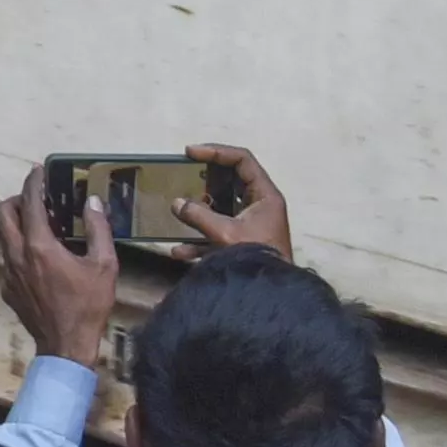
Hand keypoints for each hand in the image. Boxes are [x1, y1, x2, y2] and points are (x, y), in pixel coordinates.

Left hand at [0, 167, 124, 369]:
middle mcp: (17, 255)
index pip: (30, 202)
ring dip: (20, 227)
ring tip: (46, 231)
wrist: (66, 346)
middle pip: (2, 213)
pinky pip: (10, 260)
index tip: (39, 171)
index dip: (34, 182)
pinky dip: (23, 251)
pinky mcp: (8, 289)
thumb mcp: (104, 266)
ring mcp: (9, 273)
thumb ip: (98, 230)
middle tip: (37, 200)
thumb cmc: (88, 306)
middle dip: (17, 200)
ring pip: (5, 237)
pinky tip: (44, 262)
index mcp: (39, 246)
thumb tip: (93, 202)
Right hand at [176, 143, 293, 257]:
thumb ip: (198, 215)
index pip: (242, 160)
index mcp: (265, 196)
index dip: (215, 152)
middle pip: (231, 181)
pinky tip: (179, 252)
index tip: (190, 153)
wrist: (269, 295)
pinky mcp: (244, 244)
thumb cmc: (256, 257)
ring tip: (180, 210)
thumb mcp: (224, 233)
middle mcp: (261, 207)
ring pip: (222, 208)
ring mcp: (253, 226)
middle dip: (204, 180)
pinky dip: (199, 240)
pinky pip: (218, 234)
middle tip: (184, 174)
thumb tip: (177, 203)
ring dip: (200, 211)